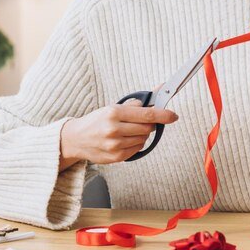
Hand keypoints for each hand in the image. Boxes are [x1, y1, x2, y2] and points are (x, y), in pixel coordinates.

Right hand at [59, 99, 177, 168]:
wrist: (76, 139)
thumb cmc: (96, 121)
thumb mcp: (113, 107)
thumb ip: (135, 104)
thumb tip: (158, 91)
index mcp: (114, 113)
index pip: (146, 114)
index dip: (163, 114)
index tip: (173, 115)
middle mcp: (114, 129)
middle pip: (147, 128)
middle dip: (149, 124)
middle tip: (141, 122)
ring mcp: (114, 145)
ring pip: (143, 139)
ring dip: (141, 134)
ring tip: (128, 131)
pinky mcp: (116, 157)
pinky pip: (137, 149)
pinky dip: (136, 144)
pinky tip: (125, 140)